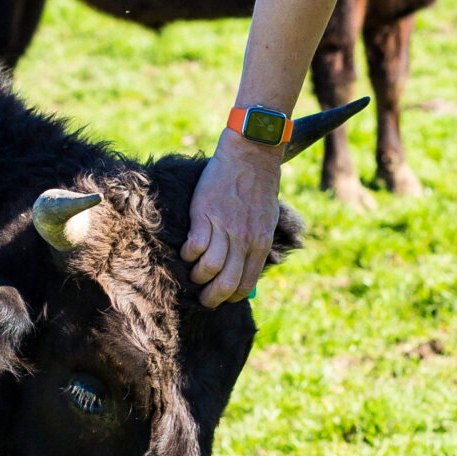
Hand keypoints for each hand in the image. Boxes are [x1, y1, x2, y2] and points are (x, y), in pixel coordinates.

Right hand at [183, 130, 281, 306]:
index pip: (245, 284)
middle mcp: (243, 240)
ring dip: (198, 277)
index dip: (232, 297)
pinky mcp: (205, 214)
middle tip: (203, 299)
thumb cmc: (259, 189)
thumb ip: (258, 245)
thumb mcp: (268, 221)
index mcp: (260, 243)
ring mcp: (224, 227)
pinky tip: (188, 250)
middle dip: (212, 298)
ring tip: (194, 273)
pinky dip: (189, 254)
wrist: (250, 156)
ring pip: (209, 268)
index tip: (222, 298)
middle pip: (226, 283)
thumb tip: (246, 271)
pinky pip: (194, 246)